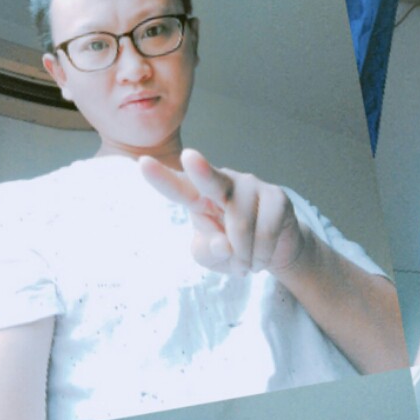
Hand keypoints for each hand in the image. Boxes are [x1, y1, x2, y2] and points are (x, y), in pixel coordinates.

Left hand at [140, 149, 307, 276]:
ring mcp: (251, 185)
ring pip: (241, 226)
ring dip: (243, 256)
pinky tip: (260, 255)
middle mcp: (222, 182)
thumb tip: (223, 245)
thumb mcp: (210, 256)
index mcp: (197, 194)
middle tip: (189, 157)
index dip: (161, 177)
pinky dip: (261, 255)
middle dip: (200, 169)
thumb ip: (208, 251)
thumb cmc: (232, 247)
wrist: (273, 249)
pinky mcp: (276, 196)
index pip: (177, 186)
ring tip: (245, 262)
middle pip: (210, 179)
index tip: (142, 163)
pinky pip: (266, 233)